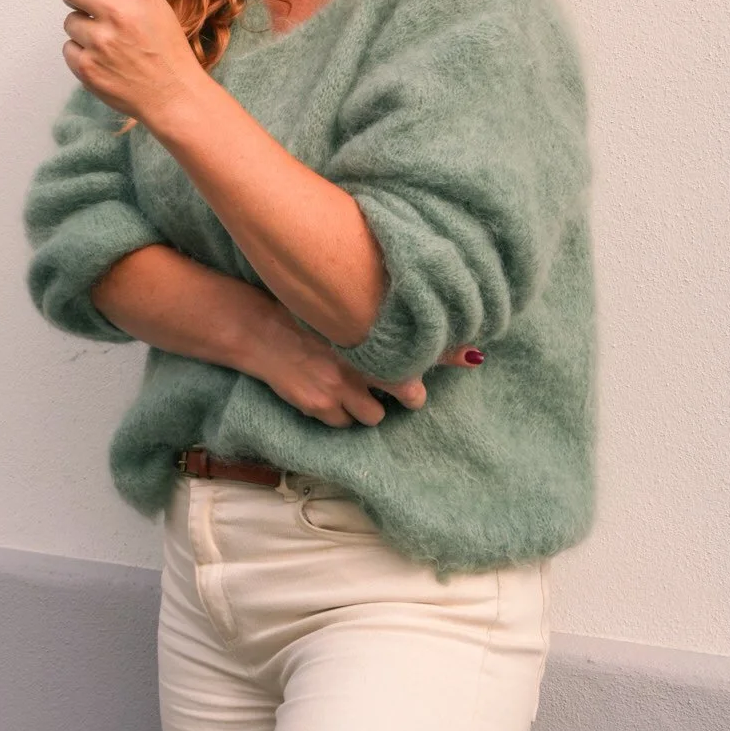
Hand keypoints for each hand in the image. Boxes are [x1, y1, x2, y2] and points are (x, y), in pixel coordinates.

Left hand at [61, 0, 203, 124]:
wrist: (173, 95)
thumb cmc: (168, 52)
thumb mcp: (158, 6)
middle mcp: (118, 11)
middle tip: (88, 5)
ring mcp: (100, 40)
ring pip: (68, 21)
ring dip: (82, 28)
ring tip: (107, 42)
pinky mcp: (86, 66)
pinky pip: (68, 48)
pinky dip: (81, 53)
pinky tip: (103, 59)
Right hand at [248, 303, 483, 427]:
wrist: (256, 329)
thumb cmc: (299, 312)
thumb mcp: (338, 307)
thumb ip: (369, 315)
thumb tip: (414, 317)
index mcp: (365, 333)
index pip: (416, 346)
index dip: (447, 353)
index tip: (473, 358)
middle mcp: (357, 360)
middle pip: (405, 391)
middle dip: (410, 394)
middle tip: (408, 390)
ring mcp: (338, 387)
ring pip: (375, 415)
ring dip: (372, 407)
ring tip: (360, 391)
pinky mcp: (318, 406)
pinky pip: (343, 423)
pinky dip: (342, 414)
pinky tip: (333, 397)